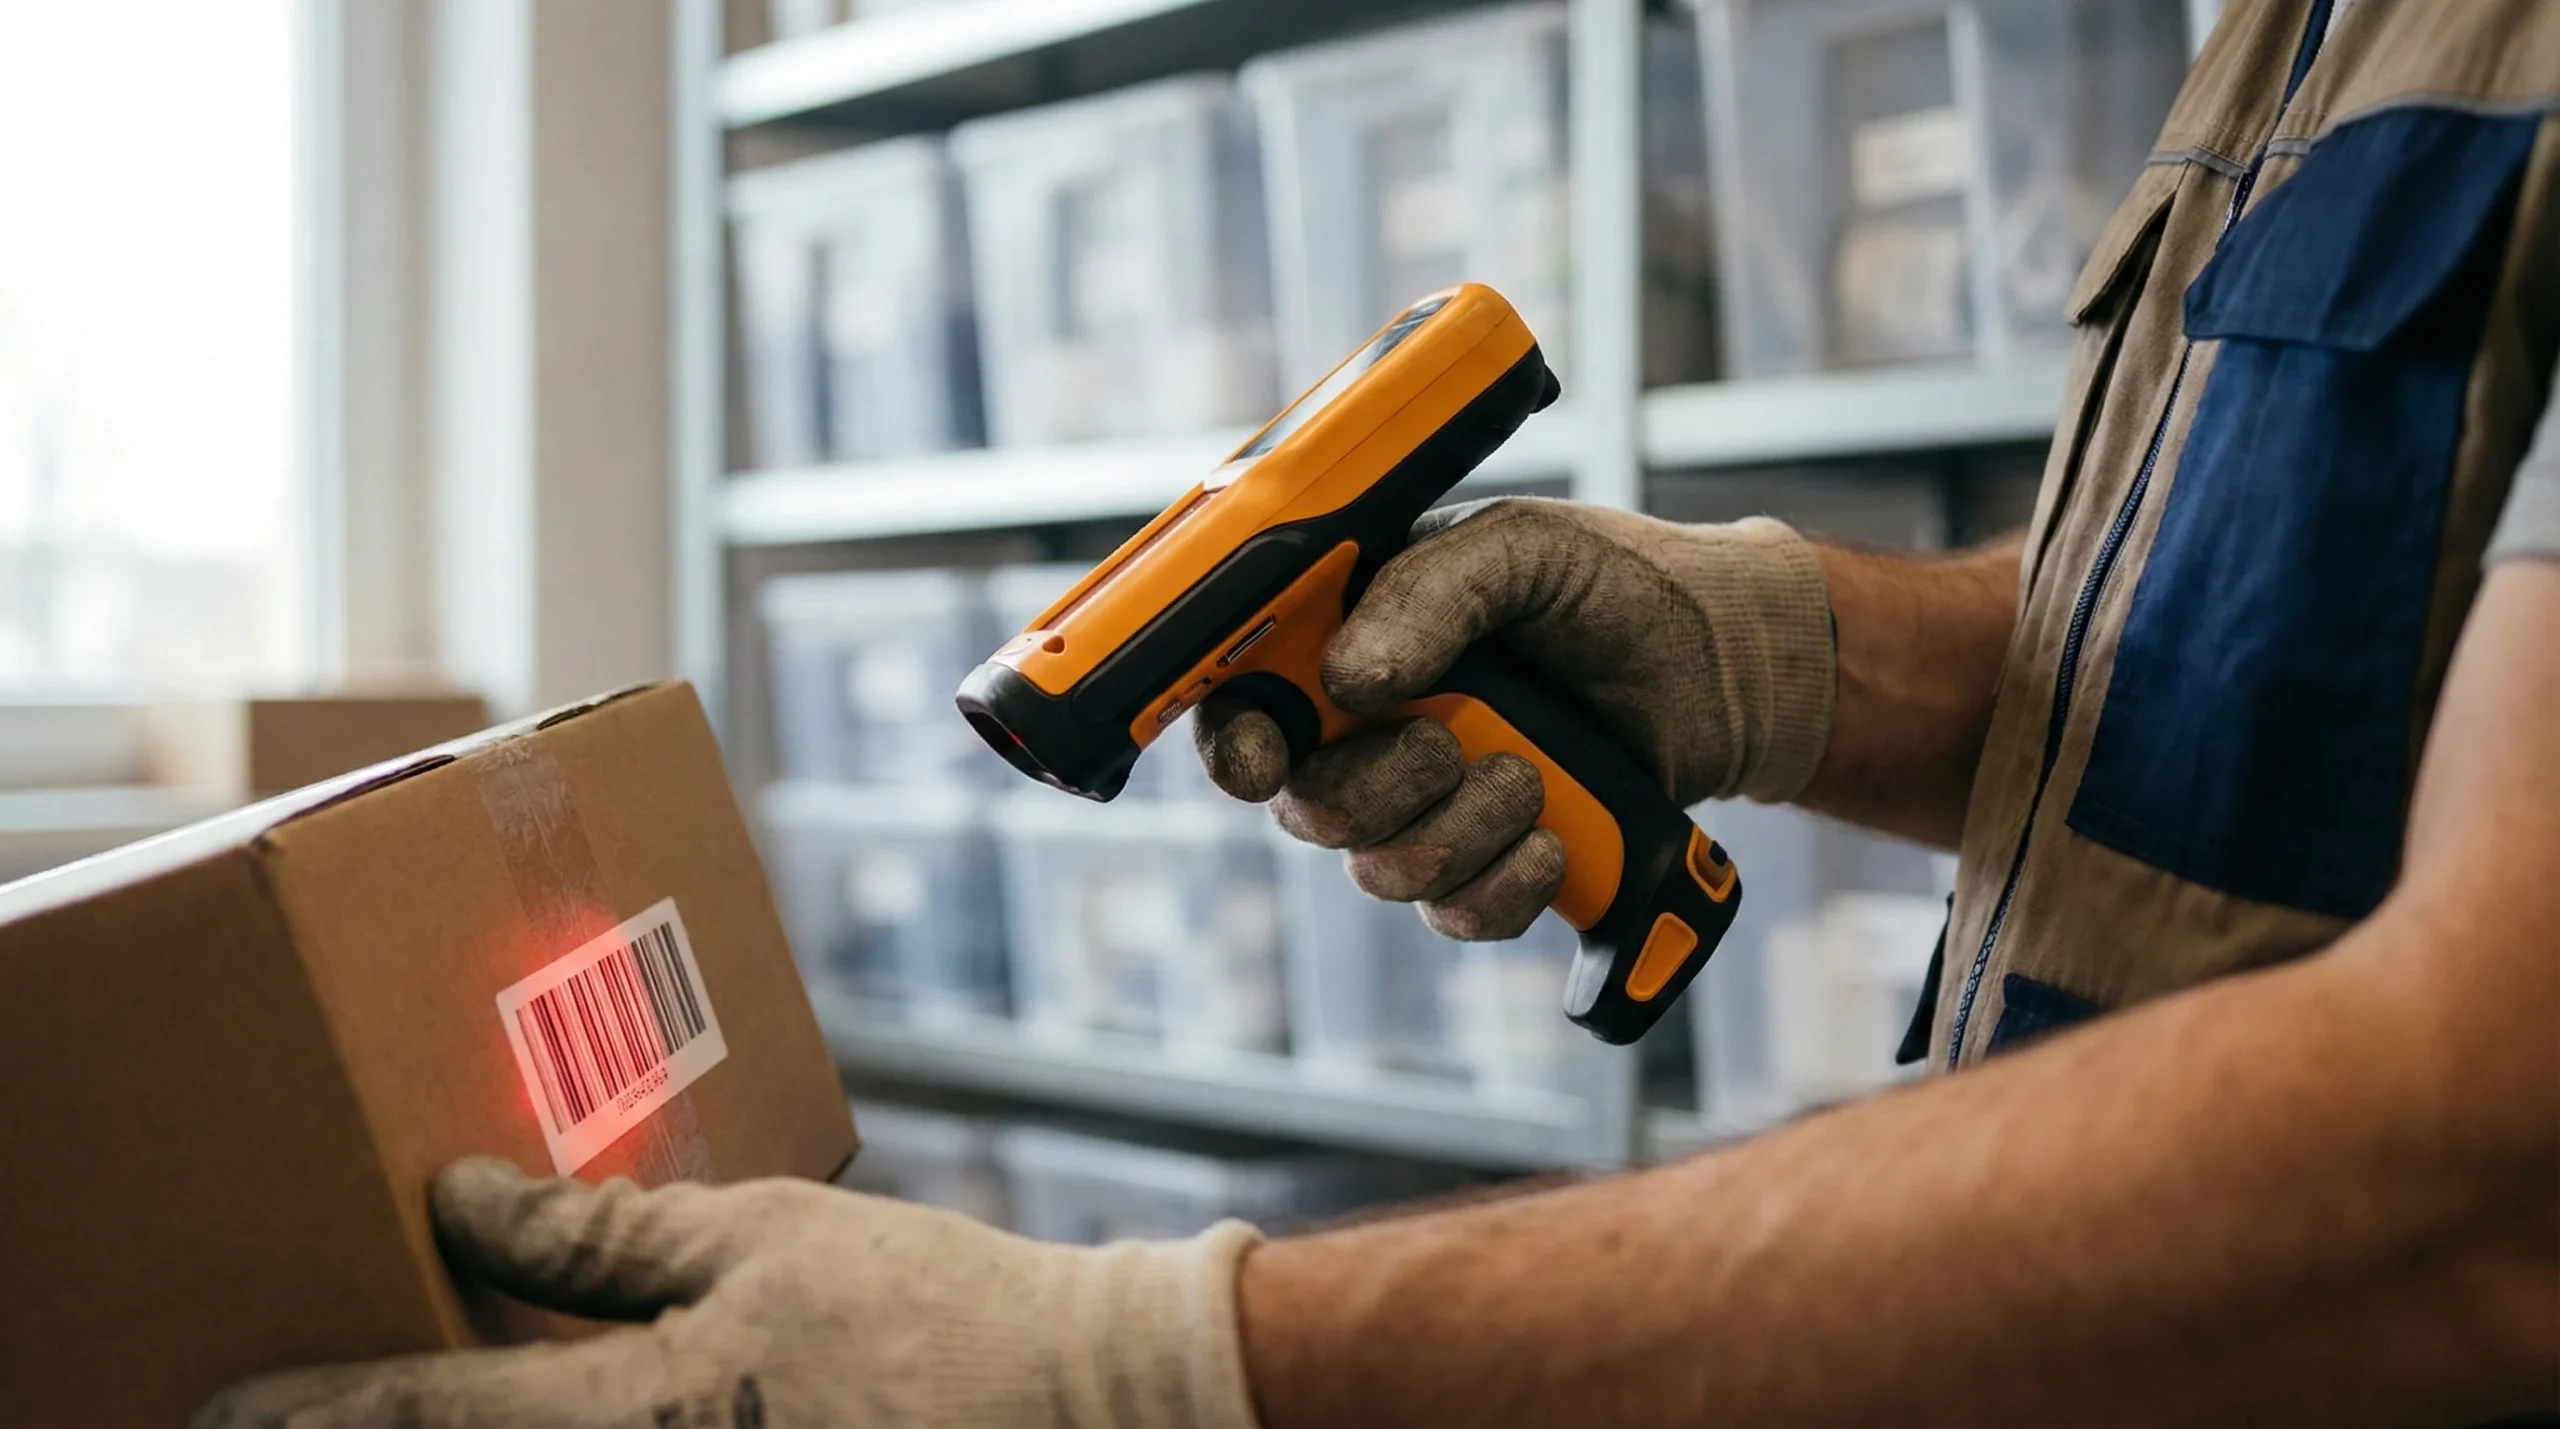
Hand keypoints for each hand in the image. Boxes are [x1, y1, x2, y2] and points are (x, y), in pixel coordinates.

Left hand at [194, 1157, 1259, 1428]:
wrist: (1081, 1406)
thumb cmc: (933, 1313)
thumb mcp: (764, 1239)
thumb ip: (603, 1233)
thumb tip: (464, 1204)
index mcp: (630, 1420)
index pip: (419, 1416)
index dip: (303, 1405)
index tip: (222, 1396)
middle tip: (289, 1409)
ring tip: (423, 1398)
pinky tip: (556, 1404)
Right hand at [1196, 497, 1833, 939]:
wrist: (1728, 666)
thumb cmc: (1614, 586)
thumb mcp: (1523, 552)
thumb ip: (1429, 594)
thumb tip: (1345, 677)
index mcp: (1350, 641)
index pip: (1247, 707)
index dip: (1236, 746)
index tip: (1266, 761)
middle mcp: (1373, 732)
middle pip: (1309, 807)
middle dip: (1384, 787)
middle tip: (1457, 743)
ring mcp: (1430, 808)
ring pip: (1382, 871)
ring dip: (1463, 833)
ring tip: (1535, 779)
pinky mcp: (1491, 868)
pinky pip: (1457, 915)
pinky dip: (1506, 887)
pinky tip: (1555, 841)